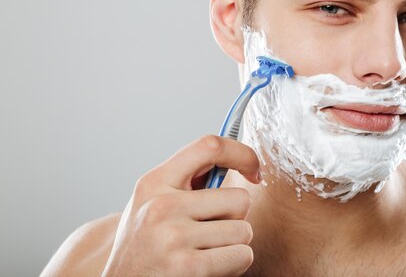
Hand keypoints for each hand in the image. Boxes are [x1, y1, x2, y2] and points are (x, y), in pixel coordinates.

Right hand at [101, 135, 260, 276]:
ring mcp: (173, 236)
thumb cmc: (145, 244)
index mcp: (155, 182)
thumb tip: (241, 160)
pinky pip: (242, 255)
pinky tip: (213, 267)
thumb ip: (188, 181)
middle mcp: (161, 205)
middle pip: (239, 198)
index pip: (209, 146)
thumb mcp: (154, 202)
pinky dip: (236, 263)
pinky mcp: (187, 267)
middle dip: (235, 218)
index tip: (253, 170)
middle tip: (212, 230)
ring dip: (235, 244)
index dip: (242, 154)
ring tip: (207, 250)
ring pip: (244, 230)